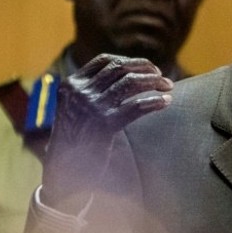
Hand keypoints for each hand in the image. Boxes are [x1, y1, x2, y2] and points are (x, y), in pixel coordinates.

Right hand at [40, 54, 172, 211]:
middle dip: (145, 68)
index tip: (147, 67)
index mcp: (71, 85)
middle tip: (162, 76)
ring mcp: (92, 107)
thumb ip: (93, 92)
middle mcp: (80, 92)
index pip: (104, 61)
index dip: (130, 61)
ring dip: (154, 81)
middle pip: (120, 68)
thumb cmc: (75, 140)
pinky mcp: (105, 124)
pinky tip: (166, 102)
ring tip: (168, 86)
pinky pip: (137, 106)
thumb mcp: (76, 109)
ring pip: (130, 82)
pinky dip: (155, 101)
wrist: (64, 171)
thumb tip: (130, 75)